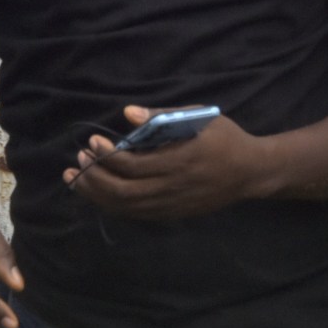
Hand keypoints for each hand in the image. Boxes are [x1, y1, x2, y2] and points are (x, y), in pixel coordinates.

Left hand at [66, 106, 273, 220]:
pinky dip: (112, 205)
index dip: (106, 155)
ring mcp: (171, 205)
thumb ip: (162, 115)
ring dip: (96, 194)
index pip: (132, 165)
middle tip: (79, 160)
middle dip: (94, 177)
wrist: (250, 172)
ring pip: (125, 207)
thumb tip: (128, 114)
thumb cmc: (225, 138)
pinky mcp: (171, 214)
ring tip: (77, 179)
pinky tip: (99, 193)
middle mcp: (172, 188)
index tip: (93, 141)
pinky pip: (135, 214)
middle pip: (121, 191)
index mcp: (179, 161)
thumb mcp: (199, 117)